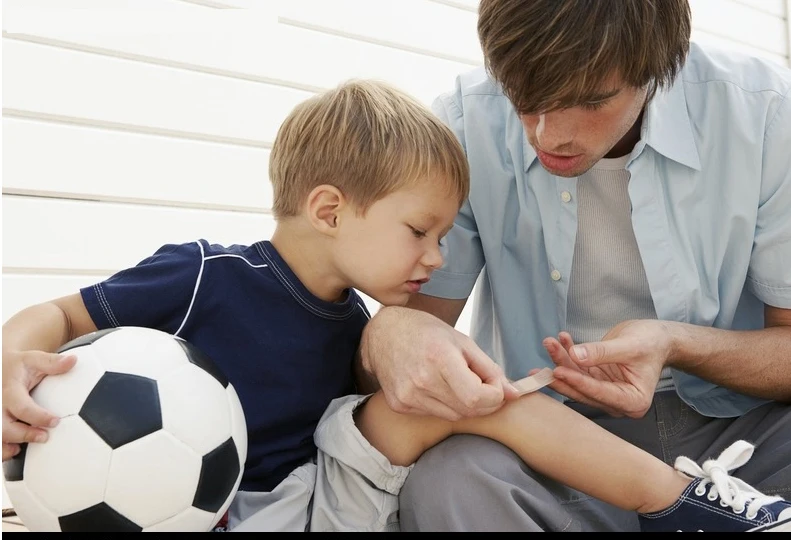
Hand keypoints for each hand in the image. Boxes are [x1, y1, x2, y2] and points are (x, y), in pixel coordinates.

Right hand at [2, 350, 76, 460]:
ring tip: (23, 448)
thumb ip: (52, 363)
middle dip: (23, 435)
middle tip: (44, 436)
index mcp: (9, 390)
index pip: (22, 407)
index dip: (39, 417)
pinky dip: (1, 449)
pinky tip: (13, 450)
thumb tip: (73, 360)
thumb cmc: (18, 366)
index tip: (56, 421)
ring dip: (8, 445)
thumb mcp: (32, 360)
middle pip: (4, 427)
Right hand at [360, 307, 519, 420]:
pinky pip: (434, 414)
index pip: (478, 397)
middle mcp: (421, 380)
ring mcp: (407, 395)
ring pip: (453, 415)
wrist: (383, 334)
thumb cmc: (426, 332)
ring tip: (457, 382)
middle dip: (484, 402)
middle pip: (468, 410)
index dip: (494, 396)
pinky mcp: (399, 405)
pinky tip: (437, 386)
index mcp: (439, 358)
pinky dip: (444, 404)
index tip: (495, 385)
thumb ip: (490, 369)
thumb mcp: (462, 342)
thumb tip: (514, 394)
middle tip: (481, 385)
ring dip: (464, 404)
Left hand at [540, 320, 672, 417]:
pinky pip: (578, 369)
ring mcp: (605, 392)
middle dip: (561, 374)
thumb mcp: (629, 345)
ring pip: (577, 379)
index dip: (577, 381)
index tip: (557, 371)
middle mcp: (617, 402)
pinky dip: (568, 355)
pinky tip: (561, 340)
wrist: (657, 338)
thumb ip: (602, 352)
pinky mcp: (597, 380)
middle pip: (583, 391)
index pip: (599, 393)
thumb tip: (575, 355)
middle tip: (538, 369)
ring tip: (550, 343)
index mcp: (632, 401)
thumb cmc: (651, 343)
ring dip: (561, 361)